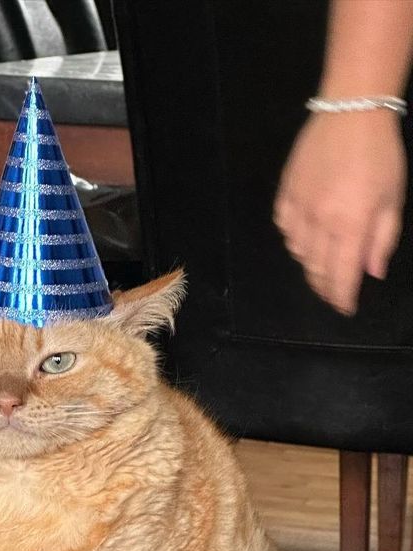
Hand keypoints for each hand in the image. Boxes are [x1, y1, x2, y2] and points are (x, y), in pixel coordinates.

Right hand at [274, 110, 405, 314]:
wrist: (351, 113)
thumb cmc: (381, 155)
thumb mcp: (393, 199)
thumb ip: (383, 239)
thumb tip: (372, 272)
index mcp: (350, 225)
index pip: (341, 275)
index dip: (341, 297)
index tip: (345, 308)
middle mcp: (320, 222)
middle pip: (316, 269)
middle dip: (325, 287)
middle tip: (334, 292)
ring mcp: (299, 209)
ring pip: (298, 253)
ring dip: (311, 265)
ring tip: (322, 265)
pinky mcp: (286, 195)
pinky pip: (285, 230)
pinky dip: (295, 241)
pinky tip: (306, 238)